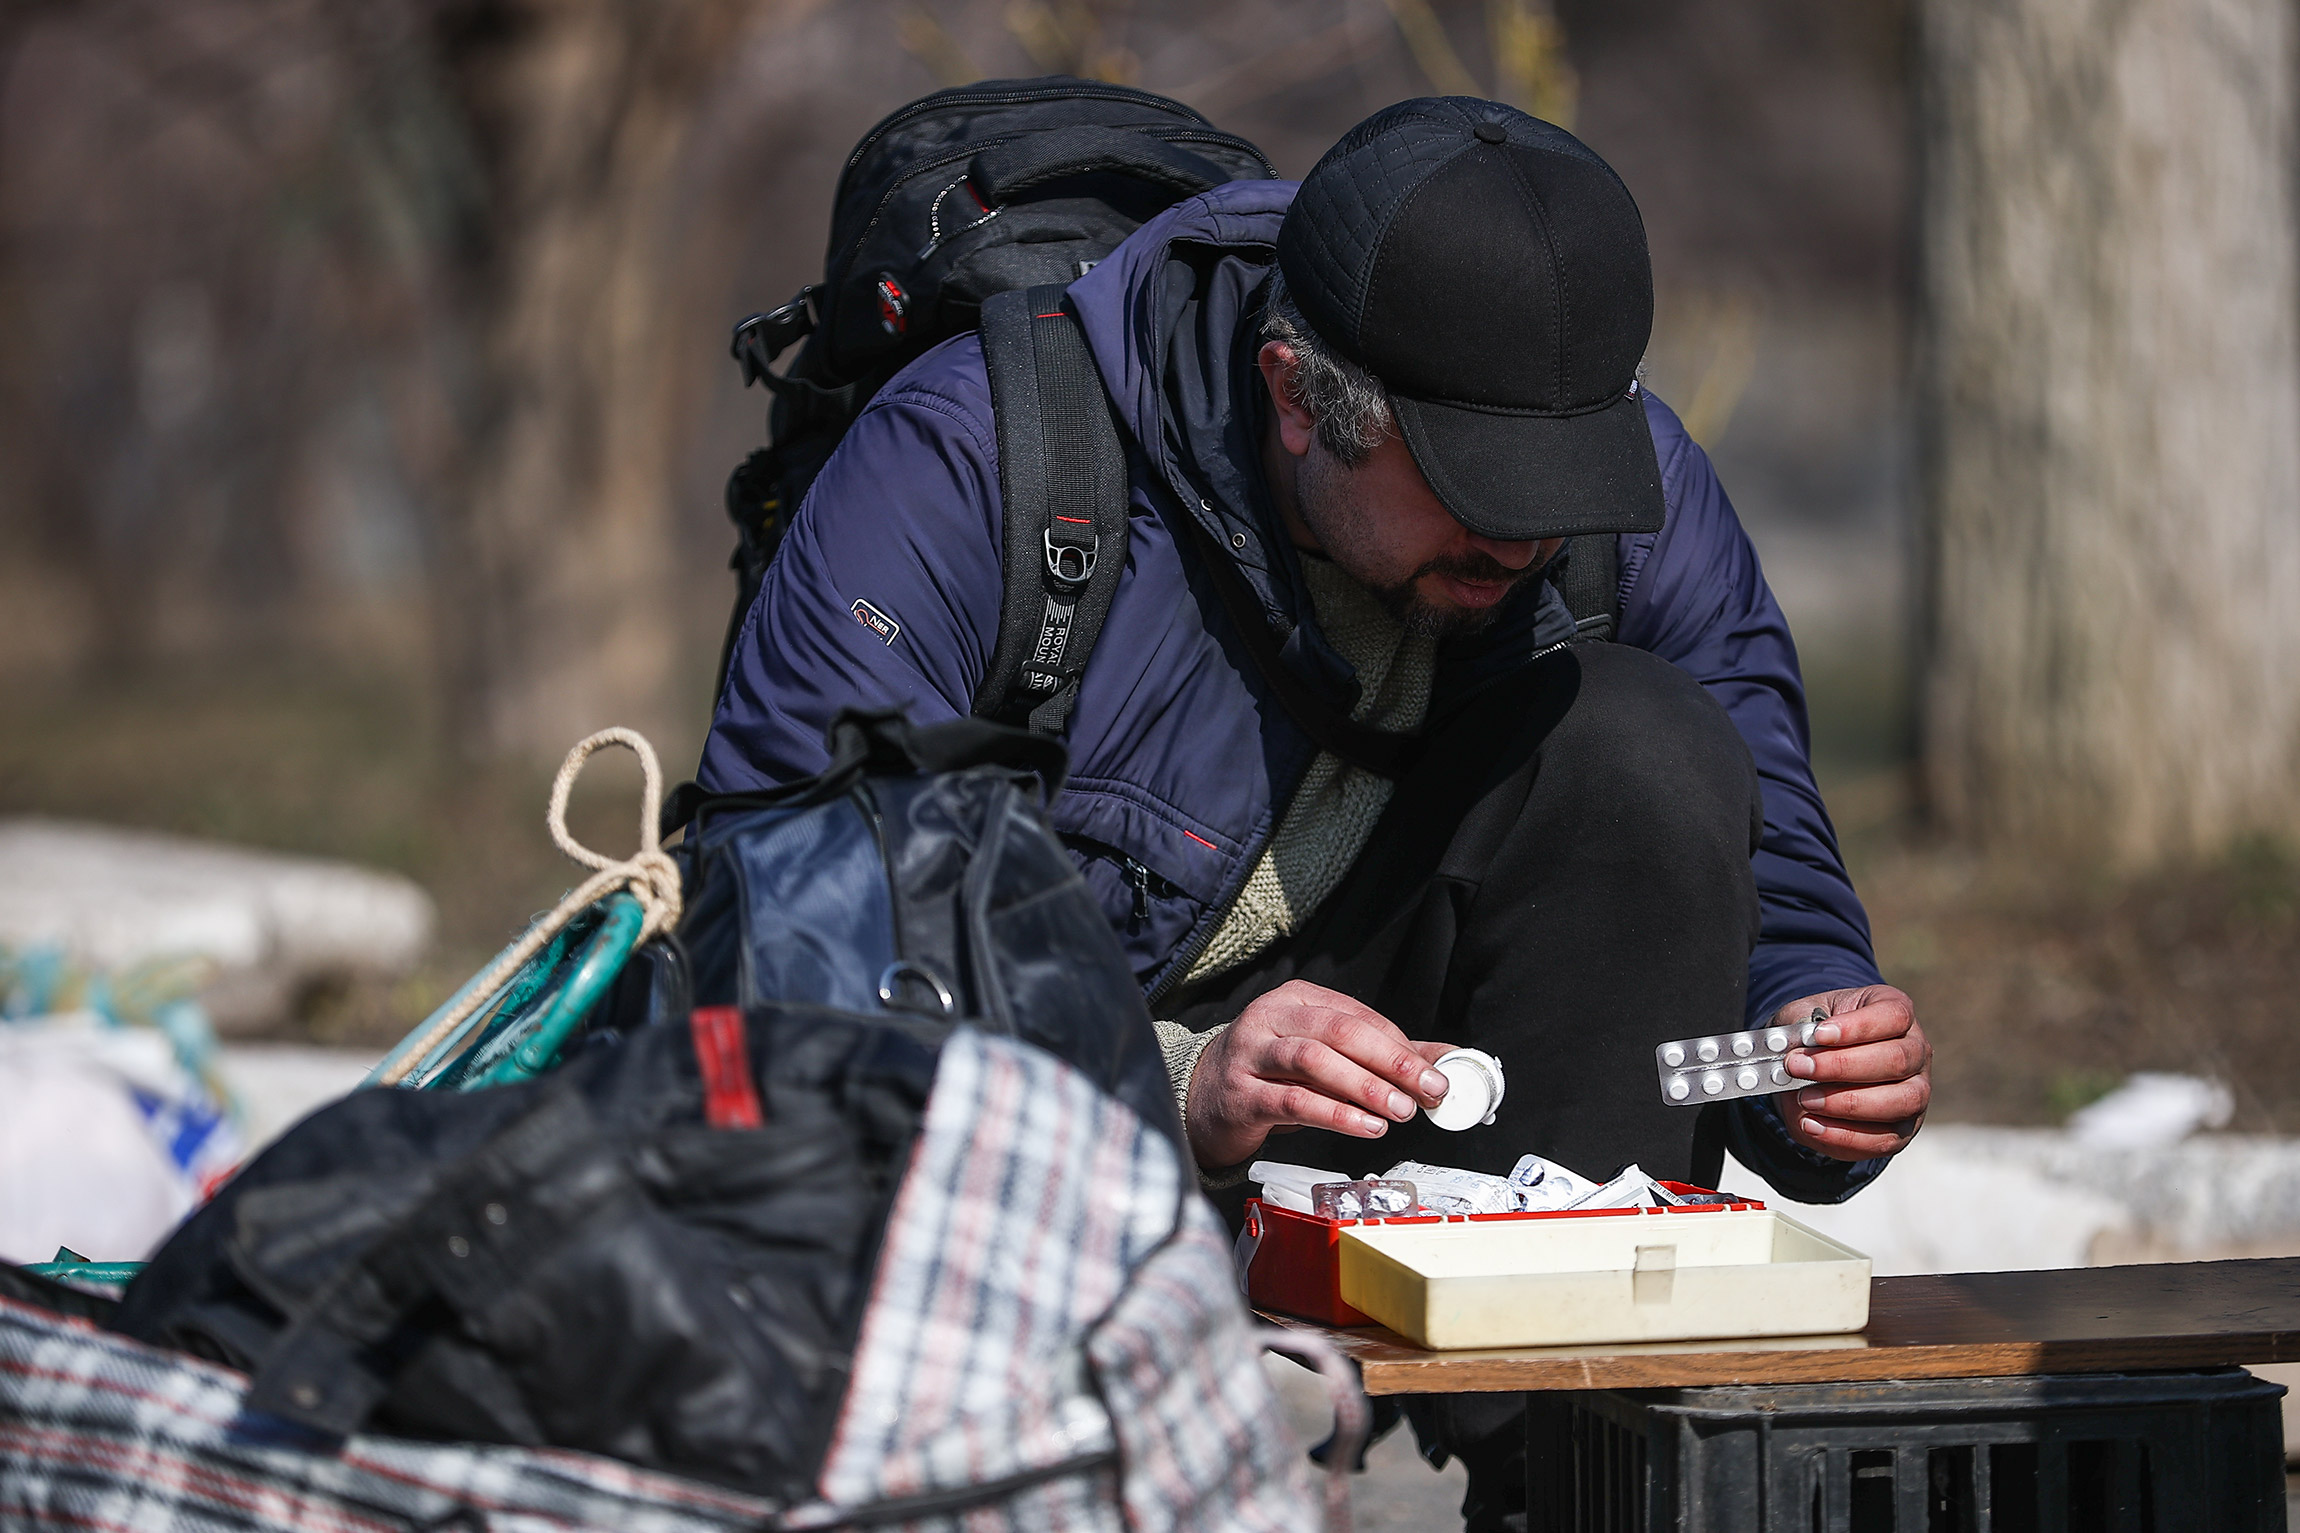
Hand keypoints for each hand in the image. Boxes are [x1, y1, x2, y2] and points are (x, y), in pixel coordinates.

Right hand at [1184, 980, 1453, 1169]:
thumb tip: (1443, 1059)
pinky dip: (1335, 1113)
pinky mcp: (1241, 1095)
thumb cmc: (1268, 1075)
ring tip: (1399, 1111)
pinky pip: (1293, 1100)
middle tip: (1426, 1089)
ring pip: (1314, 1059)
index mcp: (1295, 999)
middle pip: (1338, 1030)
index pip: (1357, 1015)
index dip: (1400, 1044)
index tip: (1434, 1073)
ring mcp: (1250, 1054)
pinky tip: (1365, 1127)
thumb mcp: (1322, 1057)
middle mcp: (1270, 1018)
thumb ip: (1380, 1056)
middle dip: (1390, 1061)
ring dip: (1364, 1086)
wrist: (1201, 1101)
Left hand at [1776, 985, 1930, 1159]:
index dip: (1857, 1026)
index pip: (1893, 1015)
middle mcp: (1915, 1051)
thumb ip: (1797, 1027)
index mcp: (1896, 1012)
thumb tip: (1791, 1046)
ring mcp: (1915, 1092)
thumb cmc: (1815, 1034)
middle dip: (1842, 1066)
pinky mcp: (1902, 1130)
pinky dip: (1844, 1135)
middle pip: (1897, 1060)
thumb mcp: (1802, 1017)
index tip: (1819, 1034)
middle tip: (1798, 1067)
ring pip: (1901, 1101)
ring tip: (1805, 1098)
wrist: (1815, 1064)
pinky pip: (1884, 1140)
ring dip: (1847, 1103)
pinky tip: (1811, 1124)